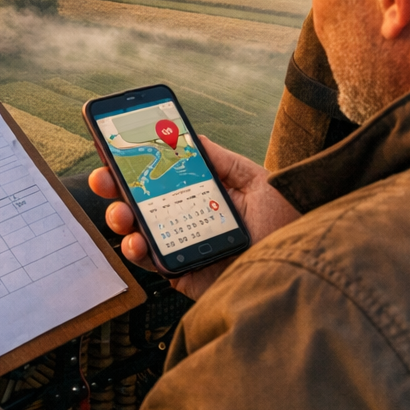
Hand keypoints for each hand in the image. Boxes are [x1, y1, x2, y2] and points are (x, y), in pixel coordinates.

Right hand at [88, 137, 299, 300]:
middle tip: (104, 178)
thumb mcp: (254, 179)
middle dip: (113, 187)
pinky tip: (137, 242)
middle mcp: (185, 218)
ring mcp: (182, 245)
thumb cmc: (286, 220)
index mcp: (198, 193)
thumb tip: (187, 135)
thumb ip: (219, 159)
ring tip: (122, 213)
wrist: (306, 260)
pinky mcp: (185, 273)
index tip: (111, 146)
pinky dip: (138, 252)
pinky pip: (152, 264)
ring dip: (120, 219)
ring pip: (136, 231)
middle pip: (137, 201)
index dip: (131, 162)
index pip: (157, 174)